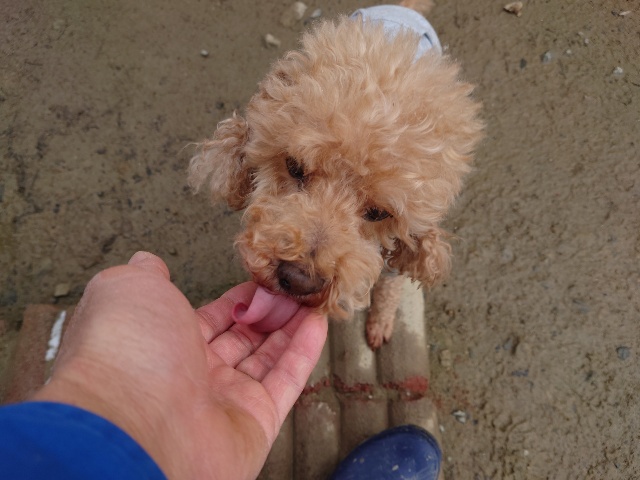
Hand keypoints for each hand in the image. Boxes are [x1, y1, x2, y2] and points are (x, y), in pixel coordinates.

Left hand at [34, 251, 327, 478]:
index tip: (261, 279)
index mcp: (163, 345)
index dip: (237, 299)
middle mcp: (194, 375)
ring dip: (291, 326)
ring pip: (268, 358)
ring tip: (312, 298)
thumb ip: (145, 273)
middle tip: (293, 287)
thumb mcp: (128, 289)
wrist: (137, 423)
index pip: (210, 319)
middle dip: (269, 311)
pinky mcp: (256, 422)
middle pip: (242, 338)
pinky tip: (318, 323)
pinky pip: (286, 381)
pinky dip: (304, 351)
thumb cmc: (128, 349)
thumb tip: (147, 261)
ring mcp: (226, 400)